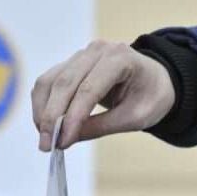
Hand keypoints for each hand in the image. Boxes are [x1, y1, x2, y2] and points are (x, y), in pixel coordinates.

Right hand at [32, 40, 174, 150]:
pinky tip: (44, 124)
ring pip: (50, 81)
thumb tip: (65, 139)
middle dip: (51, 117)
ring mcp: (81, 55)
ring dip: (42, 111)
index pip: (89, 88)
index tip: (61, 142)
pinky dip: (42, 104)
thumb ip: (100, 127)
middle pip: (65, 83)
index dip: (72, 116)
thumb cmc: (150, 97)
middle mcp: (97, 51)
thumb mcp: (135, 118)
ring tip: (44, 138)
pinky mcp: (69, 64)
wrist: (154, 80)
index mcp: (120, 59)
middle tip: (45, 145)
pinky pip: (48, 82)